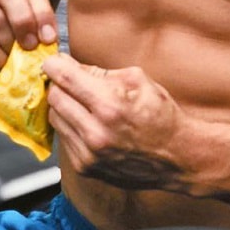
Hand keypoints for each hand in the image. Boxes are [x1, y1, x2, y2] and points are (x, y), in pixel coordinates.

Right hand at [0, 0, 57, 87]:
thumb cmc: (4, 17)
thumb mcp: (25, 9)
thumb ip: (37, 17)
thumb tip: (49, 39)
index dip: (42, 13)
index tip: (50, 38)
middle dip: (24, 22)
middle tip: (32, 47)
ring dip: (10, 44)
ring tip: (19, 59)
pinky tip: (2, 64)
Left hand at [44, 53, 190, 191]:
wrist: (176, 155)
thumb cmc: (160, 114)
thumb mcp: (137, 79)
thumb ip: (100, 72)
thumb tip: (70, 65)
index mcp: (109, 104)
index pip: (65, 78)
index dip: (53, 65)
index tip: (53, 62)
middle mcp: (95, 131)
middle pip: (54, 97)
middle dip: (58, 84)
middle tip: (69, 79)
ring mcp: (88, 153)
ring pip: (55, 118)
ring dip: (63, 105)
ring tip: (81, 101)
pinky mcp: (86, 167)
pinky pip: (64, 138)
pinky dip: (70, 125)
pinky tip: (87, 121)